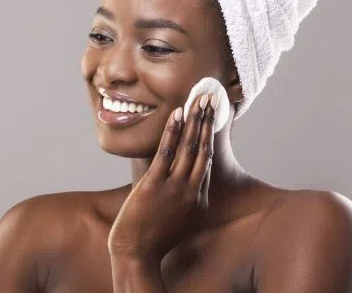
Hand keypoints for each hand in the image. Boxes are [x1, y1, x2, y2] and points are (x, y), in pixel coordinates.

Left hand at [108, 93, 216, 263]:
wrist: (137, 252)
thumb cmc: (154, 235)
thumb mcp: (179, 214)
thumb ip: (185, 194)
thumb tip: (185, 176)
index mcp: (198, 196)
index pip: (207, 157)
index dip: (210, 134)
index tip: (214, 114)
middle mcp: (191, 190)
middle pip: (202, 148)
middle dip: (208, 121)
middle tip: (212, 97)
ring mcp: (174, 187)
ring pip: (188, 147)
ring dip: (195, 121)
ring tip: (199, 99)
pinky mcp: (155, 185)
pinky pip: (166, 153)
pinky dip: (172, 132)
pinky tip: (177, 115)